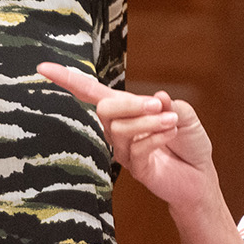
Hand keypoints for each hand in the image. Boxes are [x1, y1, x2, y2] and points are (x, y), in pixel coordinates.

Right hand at [39, 62, 217, 212]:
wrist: (201, 177)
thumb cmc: (189, 143)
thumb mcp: (184, 115)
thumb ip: (169, 104)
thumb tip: (158, 95)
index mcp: (126, 110)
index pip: (91, 92)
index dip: (68, 79)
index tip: (43, 67)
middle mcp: (119, 129)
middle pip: (104, 109)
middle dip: (130, 104)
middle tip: (158, 104)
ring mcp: (125, 151)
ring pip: (120, 129)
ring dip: (149, 121)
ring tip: (172, 122)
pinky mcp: (136, 169)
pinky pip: (136, 149)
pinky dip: (156, 137)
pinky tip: (172, 134)